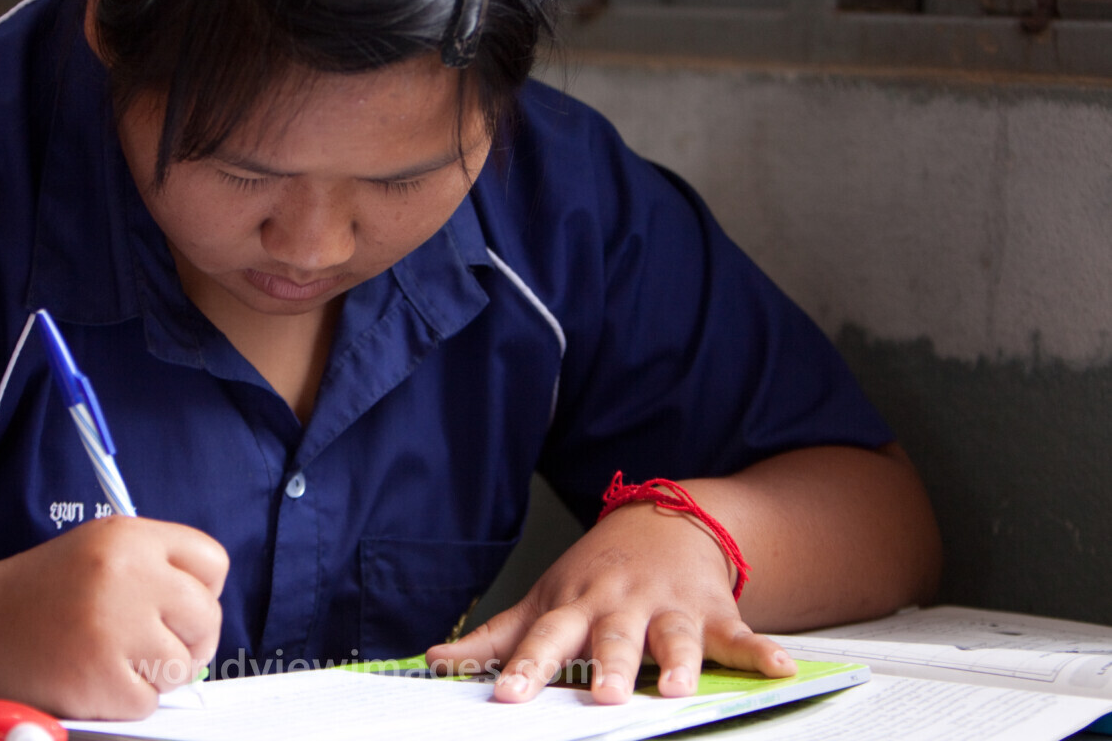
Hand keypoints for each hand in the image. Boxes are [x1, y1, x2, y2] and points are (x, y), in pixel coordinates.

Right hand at [0, 516, 226, 719]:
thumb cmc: (39, 596)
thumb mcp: (99, 552)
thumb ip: (156, 568)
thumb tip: (208, 613)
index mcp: (129, 537)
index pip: (213, 563)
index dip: (202, 591)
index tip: (177, 606)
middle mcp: (126, 574)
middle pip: (207, 618)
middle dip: (189, 639)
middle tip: (152, 645)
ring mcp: (114, 627)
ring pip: (183, 666)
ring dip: (156, 674)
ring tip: (114, 659)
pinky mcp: (100, 678)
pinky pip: (149, 703)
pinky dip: (126, 701)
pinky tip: (93, 679)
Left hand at [426, 500, 792, 704]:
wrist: (664, 519)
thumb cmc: (596, 573)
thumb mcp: (544, 599)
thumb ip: (495, 638)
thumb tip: (434, 662)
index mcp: (575, 607)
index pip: (545, 639)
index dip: (526, 668)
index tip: (508, 695)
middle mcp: (621, 606)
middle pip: (613, 638)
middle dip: (609, 665)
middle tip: (604, 694)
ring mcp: (669, 608)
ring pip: (674, 636)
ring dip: (678, 660)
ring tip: (678, 686)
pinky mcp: (713, 612)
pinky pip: (740, 636)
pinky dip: (762, 653)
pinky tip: (780, 669)